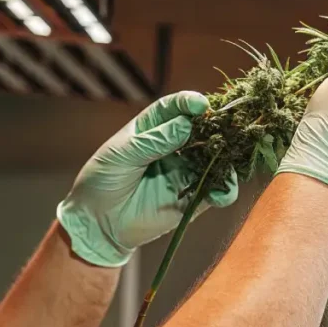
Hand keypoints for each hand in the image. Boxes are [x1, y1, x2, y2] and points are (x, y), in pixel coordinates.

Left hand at [57, 91, 237, 266]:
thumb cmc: (102, 181)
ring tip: (231, 161)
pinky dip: (225, 190)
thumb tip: (186, 125)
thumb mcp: (120, 156)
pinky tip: (222, 191)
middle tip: (231, 128)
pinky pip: (215, 191)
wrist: (96, 223)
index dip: (188, 103)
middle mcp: (174, 146)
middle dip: (217, 127)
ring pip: (215, 159)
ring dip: (227, 158)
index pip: (174, 108)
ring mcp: (185, 171)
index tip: (201, 104)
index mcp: (153, 128)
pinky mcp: (193, 197)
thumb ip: (153, 141)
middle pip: (202, 130)